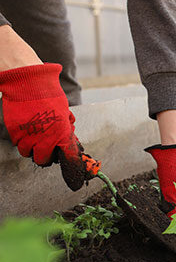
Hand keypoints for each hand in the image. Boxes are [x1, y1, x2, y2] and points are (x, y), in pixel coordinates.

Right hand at [0, 63, 99, 189]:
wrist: (29, 83)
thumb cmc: (50, 96)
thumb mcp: (65, 113)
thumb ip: (66, 130)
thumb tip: (70, 141)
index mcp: (62, 132)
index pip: (68, 156)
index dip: (71, 166)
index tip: (74, 177)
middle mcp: (45, 137)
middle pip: (43, 160)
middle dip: (46, 157)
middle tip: (47, 150)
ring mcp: (28, 135)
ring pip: (28, 154)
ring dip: (32, 149)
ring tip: (35, 139)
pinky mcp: (15, 131)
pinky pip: (17, 144)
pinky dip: (21, 141)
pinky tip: (26, 132)